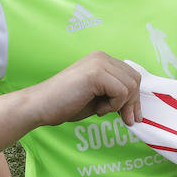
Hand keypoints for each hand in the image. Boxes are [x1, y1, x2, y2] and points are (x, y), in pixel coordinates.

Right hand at [28, 51, 142, 126]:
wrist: (40, 106)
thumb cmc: (65, 104)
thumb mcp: (97, 97)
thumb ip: (115, 95)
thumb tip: (137, 108)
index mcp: (101, 60)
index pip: (131, 75)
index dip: (134, 97)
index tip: (132, 116)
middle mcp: (101, 57)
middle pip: (135, 79)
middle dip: (132, 103)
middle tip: (125, 119)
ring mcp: (99, 63)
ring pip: (130, 86)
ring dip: (120, 104)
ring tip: (101, 110)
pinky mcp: (96, 73)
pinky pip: (121, 92)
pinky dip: (113, 106)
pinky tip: (97, 109)